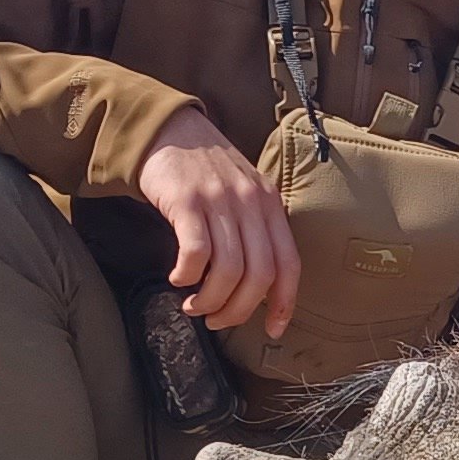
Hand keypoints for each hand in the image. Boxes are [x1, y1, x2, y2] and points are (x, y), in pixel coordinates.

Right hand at [135, 106, 294, 335]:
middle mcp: (251, 203)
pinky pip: (196, 252)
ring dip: (210, 300)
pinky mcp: (188, 201)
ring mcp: (220, 201)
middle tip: (217, 320)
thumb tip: (255, 287)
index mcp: (270, 205)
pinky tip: (178, 278)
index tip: (275, 329)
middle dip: (239, 310)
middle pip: (258, 275)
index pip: (289, 264)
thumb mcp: (243, 193)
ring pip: (228, 270)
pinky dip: (188, 275)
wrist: (169, 130)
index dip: (285, 303)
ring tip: (194, 305)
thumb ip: (254, 231)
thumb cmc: (206, 170)